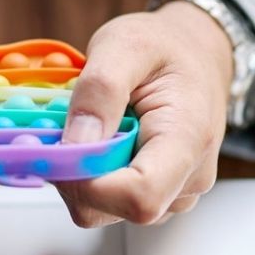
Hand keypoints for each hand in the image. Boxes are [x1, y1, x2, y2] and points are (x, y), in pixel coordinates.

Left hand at [58, 1, 232, 225]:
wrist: (197, 54)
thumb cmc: (168, 47)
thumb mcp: (127, 45)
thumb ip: (100, 90)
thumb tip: (74, 144)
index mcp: (188, 141)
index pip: (139, 197)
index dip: (89, 184)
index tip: (58, 149)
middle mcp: (187, 179)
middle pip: (116, 209)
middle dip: (75, 175)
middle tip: (62, 129)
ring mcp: (174, 193)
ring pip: (107, 209)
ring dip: (81, 174)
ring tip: (87, 128)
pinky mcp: (158, 195)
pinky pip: (110, 202)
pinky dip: (90, 176)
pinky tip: (97, 141)